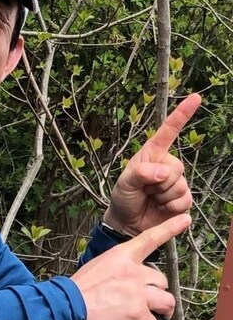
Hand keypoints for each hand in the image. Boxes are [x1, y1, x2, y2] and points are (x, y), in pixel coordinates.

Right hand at [72, 214, 190, 319]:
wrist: (67, 306)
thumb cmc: (78, 290)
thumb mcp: (97, 267)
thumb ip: (118, 271)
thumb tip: (129, 285)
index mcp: (121, 256)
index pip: (149, 239)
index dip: (169, 228)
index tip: (185, 220)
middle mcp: (133, 271)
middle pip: (162, 281)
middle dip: (154, 294)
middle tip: (139, 304)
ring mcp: (138, 293)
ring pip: (167, 303)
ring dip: (157, 313)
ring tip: (142, 319)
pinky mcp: (138, 314)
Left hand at [104, 93, 200, 235]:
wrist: (127, 222)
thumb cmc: (123, 197)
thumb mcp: (124, 183)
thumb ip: (140, 174)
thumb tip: (163, 172)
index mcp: (152, 154)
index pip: (168, 131)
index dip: (182, 114)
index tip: (195, 98)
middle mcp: (167, 165)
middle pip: (176, 168)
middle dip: (159, 182)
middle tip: (145, 189)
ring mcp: (176, 182)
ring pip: (181, 186)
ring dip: (162, 197)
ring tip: (150, 198)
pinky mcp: (183, 200)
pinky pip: (185, 201)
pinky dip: (171, 207)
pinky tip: (160, 208)